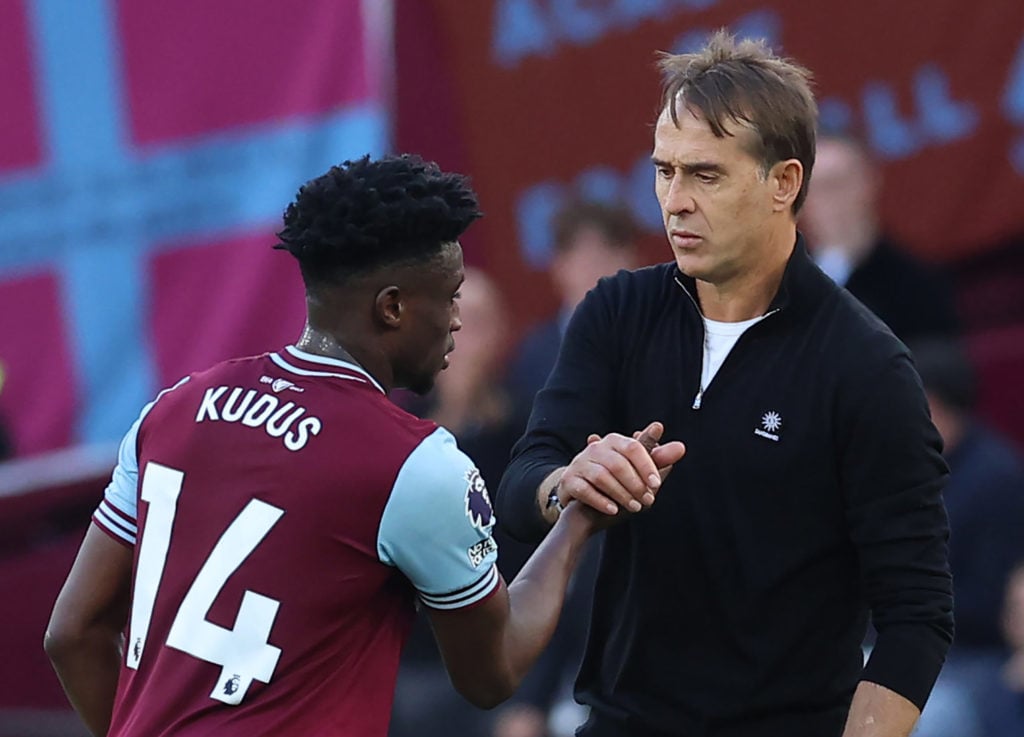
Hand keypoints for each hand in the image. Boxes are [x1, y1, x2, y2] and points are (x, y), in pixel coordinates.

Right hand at [558, 421, 684, 516]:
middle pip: (618, 464)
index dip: (647, 466)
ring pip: (602, 477)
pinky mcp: (569, 482)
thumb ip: (658, 460)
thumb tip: (681, 447)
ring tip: (634, 507)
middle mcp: (595, 449)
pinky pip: (585, 490)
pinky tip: (613, 510)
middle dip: (635, 484)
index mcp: (614, 441)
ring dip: (621, 494)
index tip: (656, 485)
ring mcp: (579, 464)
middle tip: (647, 501)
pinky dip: (601, 501)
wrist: (581, 502)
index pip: (633, 447)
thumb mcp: (638, 472)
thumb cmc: (615, 485)